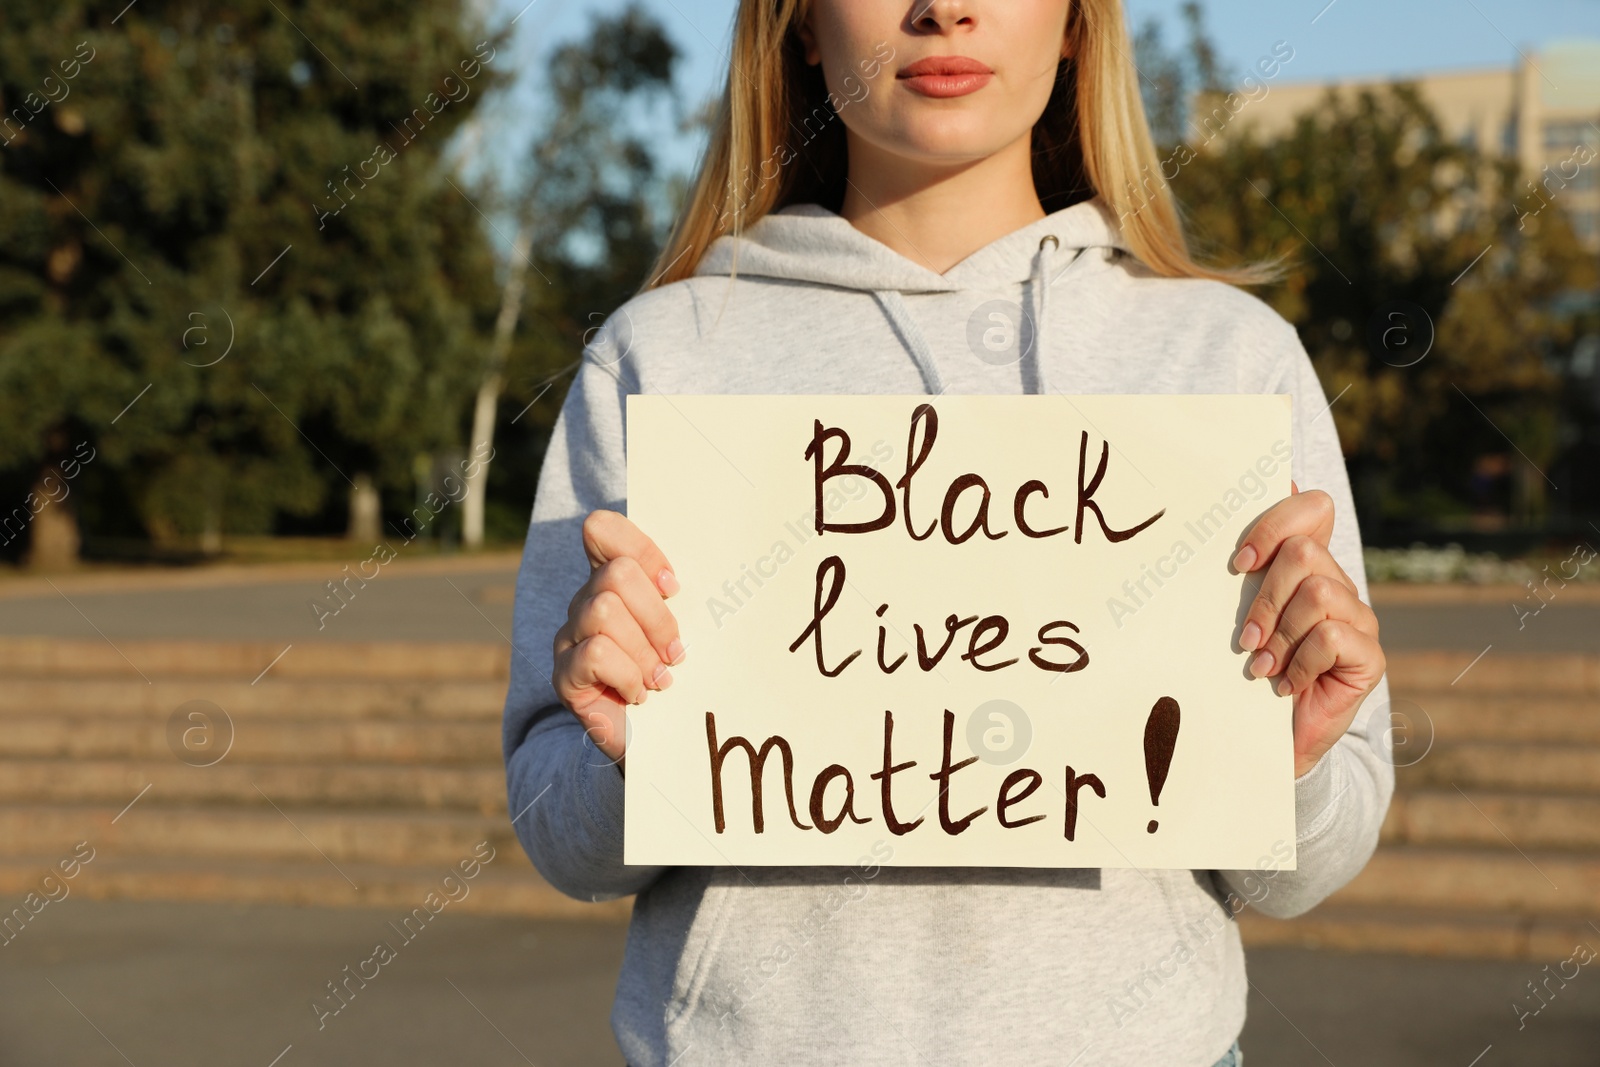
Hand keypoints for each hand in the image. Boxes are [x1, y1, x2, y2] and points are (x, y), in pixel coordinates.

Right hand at [553, 510, 684, 765]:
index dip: (640, 549)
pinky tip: (640, 694)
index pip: (602, 530)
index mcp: (613, 579)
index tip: (674, 586)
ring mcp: (570, 637)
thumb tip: (733, 566)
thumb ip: (691, 598)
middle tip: (676, 652)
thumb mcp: (689, 630)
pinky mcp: (564, 675)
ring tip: (661, 678)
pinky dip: (627, 675)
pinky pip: (596, 653)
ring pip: (604, 610)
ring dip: (645, 650)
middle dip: (657, 615)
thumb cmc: (681, 678)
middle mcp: (586, 601)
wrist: (659, 744)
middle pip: (615, 574)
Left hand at [1232, 485, 1384, 778]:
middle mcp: (1338, 585)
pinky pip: (1331, 636)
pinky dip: (1299, 663)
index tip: (1239, 563)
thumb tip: (1221, 524)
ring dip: (1280, 635)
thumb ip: (1241, 574)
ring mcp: (1359, 619)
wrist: (1269, 739)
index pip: (1313, 508)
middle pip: (1305, 552)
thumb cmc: (1247, 671)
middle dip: (1265, 596)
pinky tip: (1285, 685)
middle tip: (1246, 638)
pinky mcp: (1370, 656)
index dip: (1276, 523)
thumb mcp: (1238, 617)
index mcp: (1308, 566)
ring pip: (1318, 593)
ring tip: (1262, 666)